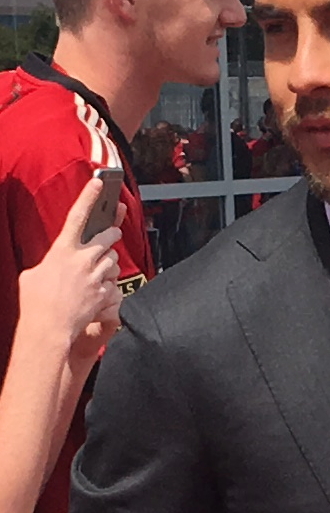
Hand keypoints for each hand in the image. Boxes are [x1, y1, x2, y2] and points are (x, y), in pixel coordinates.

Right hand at [17, 178, 125, 359]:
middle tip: (112, 234)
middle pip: (107, 236)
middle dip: (112, 233)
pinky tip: (96, 293)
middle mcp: (82, 259)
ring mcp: (95, 276)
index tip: (99, 183)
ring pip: (113, 259)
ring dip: (109, 262)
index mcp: (62, 250)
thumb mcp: (31, 275)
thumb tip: (52, 264)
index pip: (78, 216)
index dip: (89, 197)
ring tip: (97, 271)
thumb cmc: (34, 304)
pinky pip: (113, 283)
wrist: (48, 329)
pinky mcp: (104, 292)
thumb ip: (47, 264)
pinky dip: (108, 286)